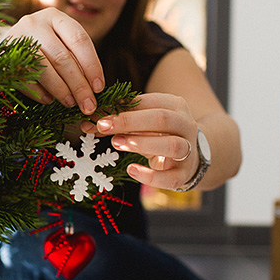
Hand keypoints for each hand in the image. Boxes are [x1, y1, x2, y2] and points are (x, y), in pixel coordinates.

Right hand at [5, 8, 104, 114]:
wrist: (5, 46)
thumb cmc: (42, 47)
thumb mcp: (60, 43)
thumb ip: (76, 58)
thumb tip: (93, 88)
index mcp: (55, 17)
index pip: (79, 40)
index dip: (92, 65)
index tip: (99, 87)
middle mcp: (35, 23)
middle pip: (62, 57)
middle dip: (78, 85)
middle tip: (88, 105)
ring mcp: (17, 38)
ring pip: (44, 68)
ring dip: (61, 90)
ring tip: (70, 103)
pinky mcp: (4, 56)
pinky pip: (25, 78)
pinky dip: (39, 92)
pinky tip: (49, 100)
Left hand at [80, 93, 198, 189]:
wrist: (190, 157)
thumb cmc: (159, 135)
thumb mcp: (142, 124)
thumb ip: (119, 121)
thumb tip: (88, 122)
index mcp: (175, 106)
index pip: (150, 102)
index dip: (123, 108)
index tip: (99, 115)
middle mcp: (185, 125)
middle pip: (162, 119)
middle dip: (130, 121)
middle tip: (103, 126)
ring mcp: (188, 150)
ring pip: (172, 145)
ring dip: (142, 144)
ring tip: (117, 143)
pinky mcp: (184, 174)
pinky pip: (170, 178)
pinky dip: (150, 176)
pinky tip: (131, 170)